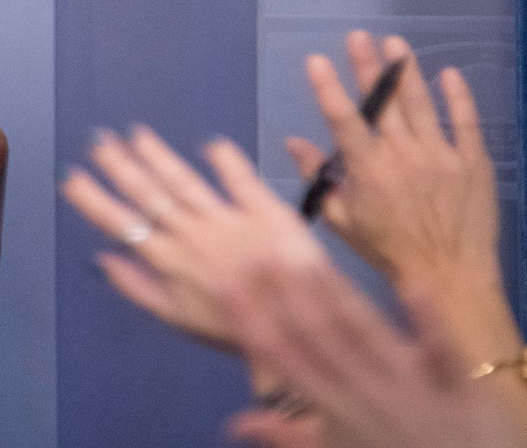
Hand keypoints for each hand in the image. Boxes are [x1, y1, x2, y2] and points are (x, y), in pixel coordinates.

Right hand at [61, 127, 328, 351]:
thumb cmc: (235, 328)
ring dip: (157, 156)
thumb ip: (138, 288)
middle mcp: (193, 235)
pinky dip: (226, 161)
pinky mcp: (265, 212)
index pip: (123, 224)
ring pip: (185, 182)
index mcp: (170, 261)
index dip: (94, 200)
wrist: (301, 331)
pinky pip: (241, 179)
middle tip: (97, 140)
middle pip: (149, 194)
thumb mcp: (178, 319)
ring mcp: (229, 221)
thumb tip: (101, 260)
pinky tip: (210, 143)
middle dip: (119, 166)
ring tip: (135, 134)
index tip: (70, 177)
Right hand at [224, 262, 526, 447]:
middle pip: (318, 336)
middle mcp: (363, 391)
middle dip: (284, 295)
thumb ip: (286, 435)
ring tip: (305, 256)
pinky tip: (411, 284)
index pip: (282, 357)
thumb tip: (233, 424)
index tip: (223, 281)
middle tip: (257, 251)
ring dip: (335, 295)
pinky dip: (428, 320)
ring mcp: (410, 386)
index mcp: (332, 408)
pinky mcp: (455, 385)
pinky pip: (441, 351)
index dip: (249, 320)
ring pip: (365, 334)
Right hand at [287, 32, 498, 284]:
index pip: (343, 119)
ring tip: (395, 43)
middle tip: (357, 37)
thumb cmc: (389, 252)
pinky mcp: (473, 163)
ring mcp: (441, 156)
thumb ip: (319, 179)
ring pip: (421, 104)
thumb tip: (294, 143)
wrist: (449, 276)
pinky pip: (465, 122)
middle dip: (366, 66)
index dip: (328, 87)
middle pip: (381, 102)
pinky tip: (449, 74)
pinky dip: (458, 97)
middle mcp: (403, 155)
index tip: (316, 60)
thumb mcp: (343, 222)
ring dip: (405, 71)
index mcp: (368, 169)